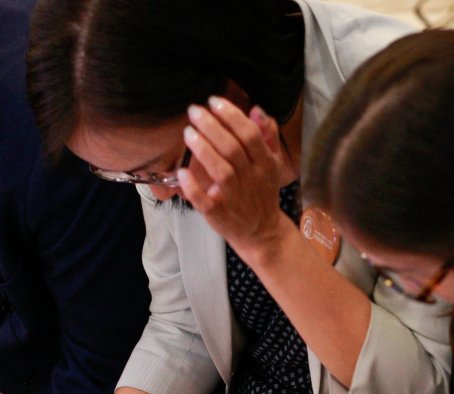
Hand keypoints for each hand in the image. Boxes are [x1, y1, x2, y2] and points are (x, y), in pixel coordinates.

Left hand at [176, 97, 291, 260]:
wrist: (262, 232)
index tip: (213, 101)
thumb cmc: (262, 192)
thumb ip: (267, 135)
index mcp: (265, 163)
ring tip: (188, 132)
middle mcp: (252, 179)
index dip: (232, 116)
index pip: (250, 135)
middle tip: (194, 111)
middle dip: (212, 127)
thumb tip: (256, 109)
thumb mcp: (272, 163)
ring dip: (203, 150)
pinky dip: (193, 188)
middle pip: (233, 149)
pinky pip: (206, 202)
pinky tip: (182, 172)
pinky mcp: (220, 215)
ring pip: (221, 172)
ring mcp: (235, 199)